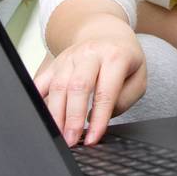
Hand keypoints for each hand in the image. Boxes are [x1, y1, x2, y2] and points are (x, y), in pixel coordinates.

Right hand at [32, 13, 146, 146]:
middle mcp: (90, 54)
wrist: (107, 34)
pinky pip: (40, 82)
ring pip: (58, 86)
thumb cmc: (124, 61)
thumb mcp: (139, 78)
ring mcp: (69, 57)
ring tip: (58, 136)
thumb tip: (97, 119)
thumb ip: (124, 99)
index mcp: (115, 56)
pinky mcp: (54, 63)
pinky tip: (39, 117)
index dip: (99, 118)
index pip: (105, 91)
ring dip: (56, 115)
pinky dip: (37, 100)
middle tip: (71, 141)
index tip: (93, 138)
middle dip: (73, 117)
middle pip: (78, 86)